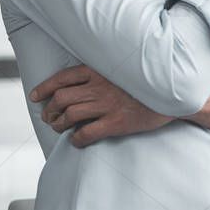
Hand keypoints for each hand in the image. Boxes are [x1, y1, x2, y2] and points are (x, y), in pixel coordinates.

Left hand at [29, 65, 171, 147]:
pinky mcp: (116, 123)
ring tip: (60, 128)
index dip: (44, 88)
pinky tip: (78, 140)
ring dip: (59, 125)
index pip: (62, 78)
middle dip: (49, 110)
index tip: (35, 96)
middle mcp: (100, 87)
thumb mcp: (123, 69)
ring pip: (69, 117)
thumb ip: (103, 72)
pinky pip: (85, 134)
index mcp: (100, 70)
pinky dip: (76, 139)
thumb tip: (81, 83)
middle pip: (61, 99)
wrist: (174, 94)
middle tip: (49, 117)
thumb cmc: (148, 83)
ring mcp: (108, 105)